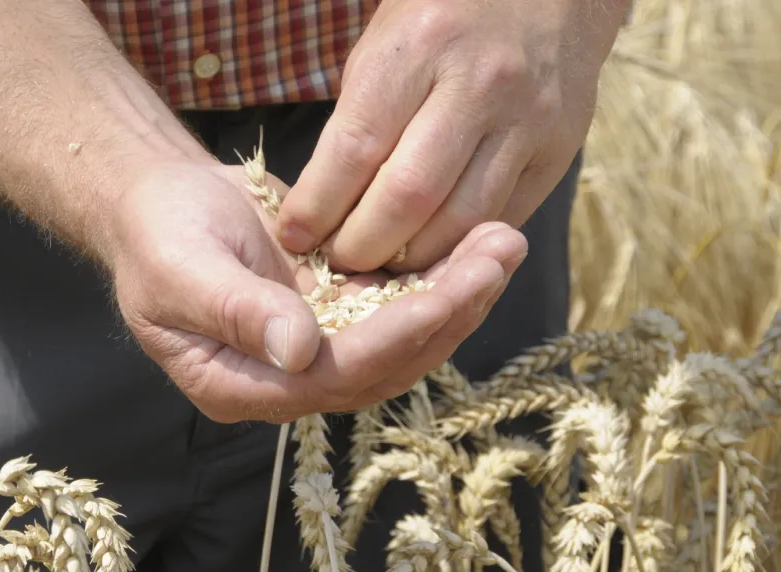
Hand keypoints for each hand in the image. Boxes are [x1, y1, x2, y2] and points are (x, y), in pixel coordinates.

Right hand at [107, 161, 527, 422]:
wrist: (158, 200)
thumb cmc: (155, 232)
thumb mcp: (181, 269)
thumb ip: (237, 311)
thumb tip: (300, 350)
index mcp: (239, 385)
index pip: (329, 377)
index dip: (389, 340)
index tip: (443, 297)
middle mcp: (285, 380)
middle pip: (382, 366)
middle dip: (446, 315)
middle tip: (501, 256)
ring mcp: (315, 347)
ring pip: (401, 339)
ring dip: (457, 296)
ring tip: (506, 243)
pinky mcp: (336, 310)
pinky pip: (397, 304)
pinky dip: (438, 276)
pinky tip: (478, 239)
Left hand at [276, 0, 627, 272]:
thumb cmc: (442, 18)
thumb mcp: (383, 45)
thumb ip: (357, 121)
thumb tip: (323, 207)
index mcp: (421, 48)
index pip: (356, 149)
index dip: (318, 206)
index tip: (294, 234)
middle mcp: (480, 85)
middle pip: (408, 198)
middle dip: (360, 245)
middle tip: (335, 260)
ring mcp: (528, 120)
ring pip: (459, 222)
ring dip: (408, 259)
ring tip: (377, 265)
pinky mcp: (558, 152)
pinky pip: (499, 219)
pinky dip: (456, 247)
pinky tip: (427, 252)